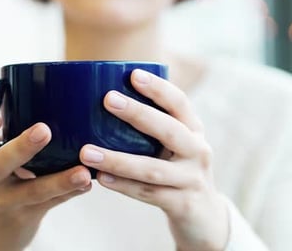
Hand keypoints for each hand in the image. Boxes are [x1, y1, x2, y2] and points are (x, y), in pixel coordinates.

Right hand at [0, 114, 91, 250]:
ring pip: (33, 191)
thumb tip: (54, 80)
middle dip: (20, 148)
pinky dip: (72, 192)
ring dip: (59, 180)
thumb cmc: (3, 172)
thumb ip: (14, 123)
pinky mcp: (29, 215)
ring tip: (81, 171)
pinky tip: (88, 183)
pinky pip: (53, 204)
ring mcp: (8, 200)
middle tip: (43, 130)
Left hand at [79, 69, 228, 250]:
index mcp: (193, 131)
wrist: (204, 217)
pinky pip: (148, 193)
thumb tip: (104, 100)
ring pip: (152, 168)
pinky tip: (100, 178)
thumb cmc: (177, 171)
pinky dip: (123, 186)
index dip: (159, 88)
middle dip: (139, 113)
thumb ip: (151, 128)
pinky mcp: (184, 204)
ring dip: (118, 159)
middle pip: (169, 130)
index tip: (133, 74)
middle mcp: (198, 151)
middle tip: (107, 99)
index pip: (180, 103)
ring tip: (86, 152)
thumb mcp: (174, 147)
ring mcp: (192, 179)